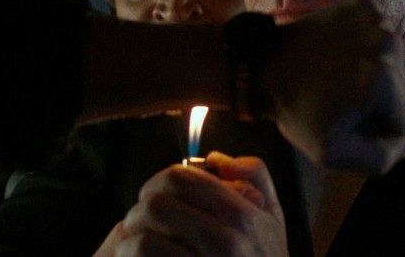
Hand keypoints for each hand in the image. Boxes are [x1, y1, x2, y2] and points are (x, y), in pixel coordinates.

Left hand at [94, 152, 287, 256]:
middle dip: (139, 211)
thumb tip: (214, 157)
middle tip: (142, 223)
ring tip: (137, 248)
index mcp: (244, 214)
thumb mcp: (273, 218)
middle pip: (155, 205)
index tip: (155, 194)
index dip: (159, 181)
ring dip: (130, 242)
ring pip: (141, 240)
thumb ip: (254, 176)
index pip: (182, 177)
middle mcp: (226, 240)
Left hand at [264, 0, 404, 173]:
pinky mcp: (367, 4)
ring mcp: (378, 19)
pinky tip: (341, 51)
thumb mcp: (333, 153)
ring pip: (394, 63)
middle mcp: (389, 42)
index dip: (380, 129)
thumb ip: (380, 159)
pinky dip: (366, 45)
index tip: (350, 118)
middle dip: (379, 99)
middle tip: (342, 96)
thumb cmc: (299, 111)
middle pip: (403, 90)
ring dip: (374, 72)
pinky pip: (382, 37)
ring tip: (340, 73)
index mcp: (385, 80)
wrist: (265, 63)